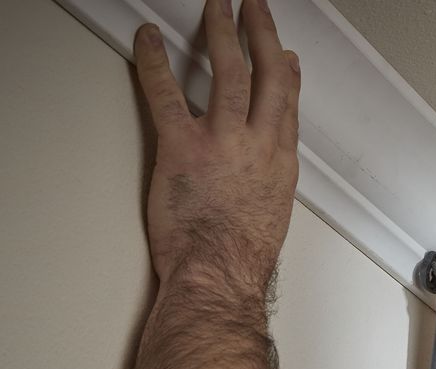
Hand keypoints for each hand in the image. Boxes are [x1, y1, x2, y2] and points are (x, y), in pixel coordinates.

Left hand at [123, 0, 299, 368]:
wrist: (220, 275)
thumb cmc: (242, 258)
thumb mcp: (272, 214)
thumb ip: (269, 179)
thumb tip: (262, 170)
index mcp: (280, 161)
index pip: (288, 102)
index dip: (286, 71)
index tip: (284, 53)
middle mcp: (258, 143)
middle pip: (265, 73)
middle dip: (258, 32)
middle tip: (251, 6)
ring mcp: (222, 141)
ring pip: (227, 71)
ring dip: (221, 31)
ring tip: (216, 6)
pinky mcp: (182, 146)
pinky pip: (165, 93)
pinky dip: (153, 61)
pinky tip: (148, 40)